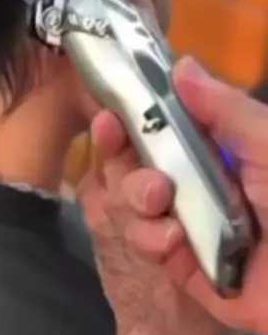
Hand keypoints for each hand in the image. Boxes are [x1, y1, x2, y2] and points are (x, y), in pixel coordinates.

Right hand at [77, 55, 239, 334]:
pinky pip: (149, 247)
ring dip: (137, 200)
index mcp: (221, 151)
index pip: (163, 128)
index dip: (131, 120)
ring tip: (159, 202)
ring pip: (134, 206)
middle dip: (125, 164)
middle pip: (137, 167)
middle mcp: (199, 184)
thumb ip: (226, 109)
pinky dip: (152, 240)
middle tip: (127, 155)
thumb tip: (182, 65)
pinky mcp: (186, 269)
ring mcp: (190, 227)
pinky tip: (173, 241)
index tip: (108, 116)